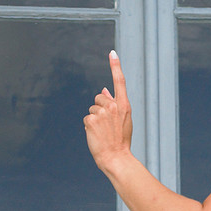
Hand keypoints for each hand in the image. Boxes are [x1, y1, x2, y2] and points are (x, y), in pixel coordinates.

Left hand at [84, 50, 132, 169]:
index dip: (115, 66)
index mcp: (124, 105)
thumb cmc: (120, 140)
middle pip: (99, 97)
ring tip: (102, 132)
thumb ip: (114, 104)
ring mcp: (102, 113)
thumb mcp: (123, 120)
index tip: (112, 53)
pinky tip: (96, 135)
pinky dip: (89, 127)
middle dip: (99, 108)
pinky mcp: (91, 120)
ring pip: (92, 108)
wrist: (116, 157)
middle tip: (107, 125)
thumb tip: (103, 89)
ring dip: (94, 119)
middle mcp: (113, 106)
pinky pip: (86, 118)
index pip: (119, 82)